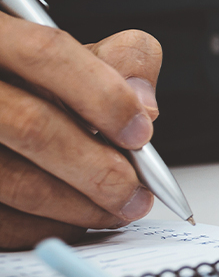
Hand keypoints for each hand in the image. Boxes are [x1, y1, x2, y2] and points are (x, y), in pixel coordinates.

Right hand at [0, 13, 161, 249]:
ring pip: (13, 180)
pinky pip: (1, 218)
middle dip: (98, 167)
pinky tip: (72, 219)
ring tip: (116, 209)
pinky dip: (44, 224)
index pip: (45, 53)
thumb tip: (146, 104)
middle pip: (31, 125)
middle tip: (136, 192)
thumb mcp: (58, 51)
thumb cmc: (17, 77)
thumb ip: (113, 61)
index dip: (103, 95)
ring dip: (77, 205)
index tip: (142, 132)